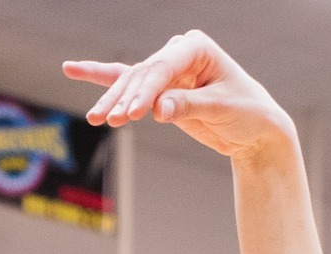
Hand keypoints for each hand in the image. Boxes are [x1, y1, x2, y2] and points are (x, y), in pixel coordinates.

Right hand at [63, 30, 295, 167]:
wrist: (257, 129)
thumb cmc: (248, 112)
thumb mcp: (221, 109)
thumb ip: (188, 107)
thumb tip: (158, 110)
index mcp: (195, 47)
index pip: (163, 68)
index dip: (147, 91)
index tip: (134, 113)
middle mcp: (177, 53)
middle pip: (142, 75)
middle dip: (125, 99)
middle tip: (109, 119)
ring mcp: (167, 70)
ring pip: (132, 83)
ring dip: (112, 100)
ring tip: (95, 117)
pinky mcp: (161, 90)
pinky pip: (129, 84)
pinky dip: (103, 80)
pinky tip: (73, 70)